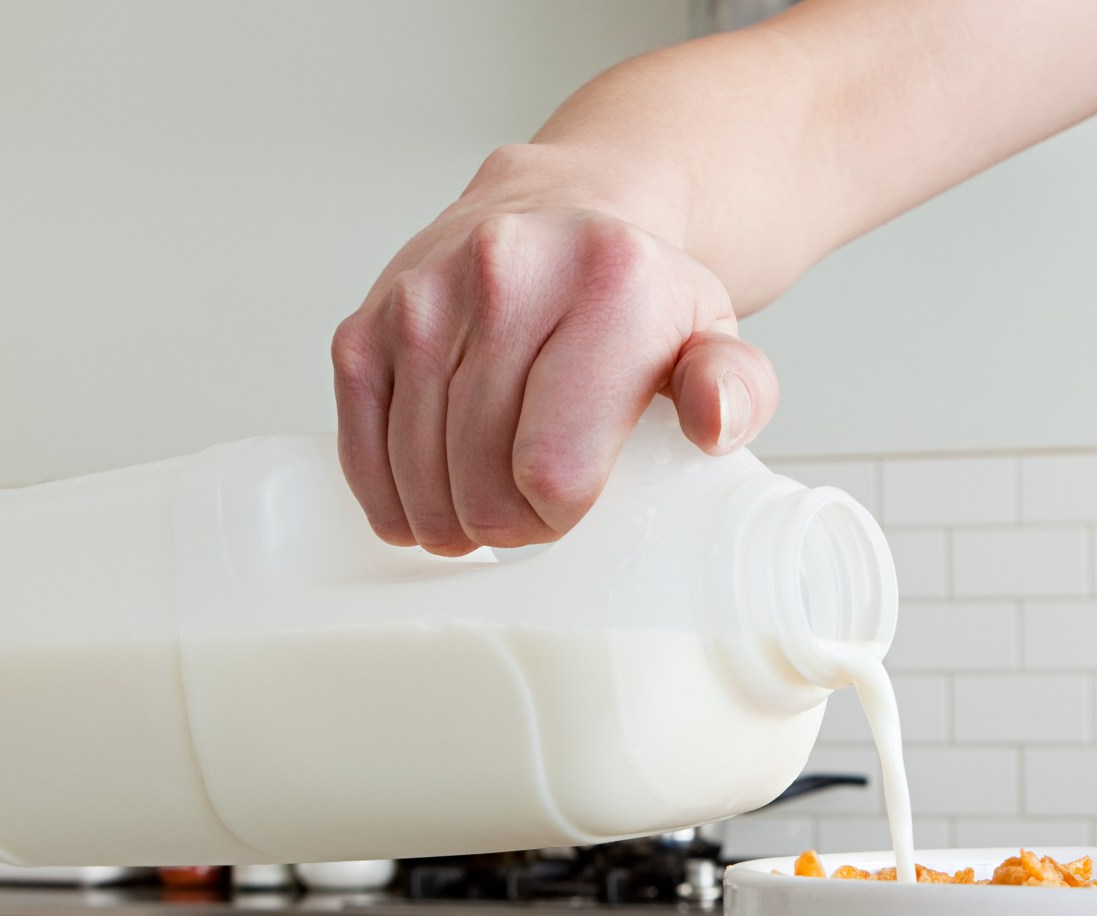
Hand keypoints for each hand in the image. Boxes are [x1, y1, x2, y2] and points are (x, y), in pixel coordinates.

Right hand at [331, 155, 778, 554]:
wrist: (563, 211)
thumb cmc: (636, 297)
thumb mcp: (712, 337)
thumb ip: (735, 388)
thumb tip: (713, 424)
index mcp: (609, 285)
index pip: (553, 468)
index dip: (558, 514)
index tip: (574, 499)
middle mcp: (507, 275)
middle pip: (481, 480)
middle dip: (505, 522)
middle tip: (528, 508)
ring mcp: (424, 296)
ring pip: (418, 473)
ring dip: (448, 517)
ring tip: (483, 503)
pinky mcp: (366, 321)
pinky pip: (361, 446)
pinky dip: (390, 494)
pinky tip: (425, 497)